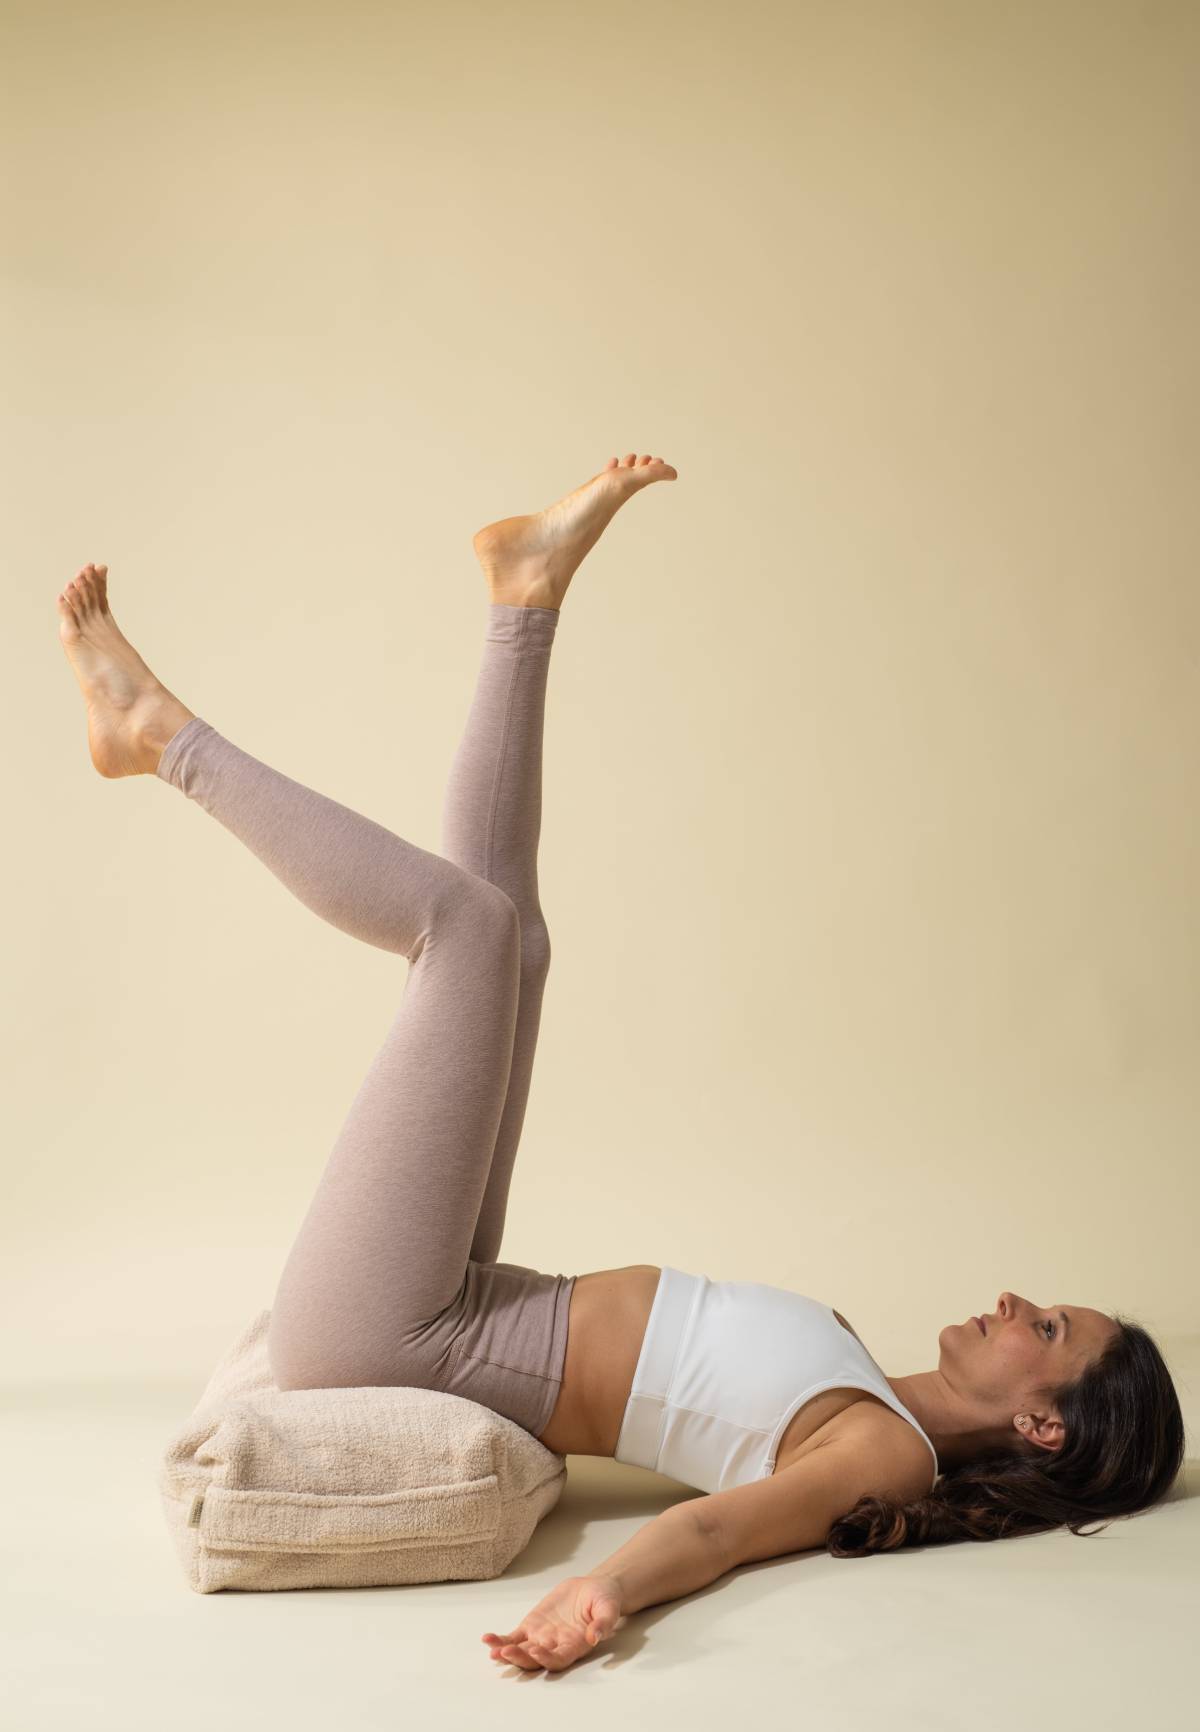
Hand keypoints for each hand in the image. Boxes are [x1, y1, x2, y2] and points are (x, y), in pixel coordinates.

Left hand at [482, 1572, 625, 1671]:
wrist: (592, 1589)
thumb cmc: (604, 1601)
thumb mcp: (609, 1608)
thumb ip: (603, 1622)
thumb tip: (596, 1635)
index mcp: (574, 1646)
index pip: (558, 1659)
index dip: (546, 1659)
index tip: (536, 1652)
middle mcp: (555, 1647)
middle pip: (534, 1660)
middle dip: (519, 1658)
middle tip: (505, 1652)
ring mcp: (541, 1638)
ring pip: (520, 1651)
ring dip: (505, 1653)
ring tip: (492, 1650)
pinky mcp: (531, 1626)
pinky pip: (513, 1636)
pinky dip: (501, 1639)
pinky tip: (487, 1639)